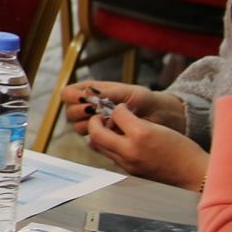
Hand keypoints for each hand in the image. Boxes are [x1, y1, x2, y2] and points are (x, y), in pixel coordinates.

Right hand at [60, 81, 181, 133]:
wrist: (163, 117)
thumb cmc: (146, 100)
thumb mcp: (128, 93)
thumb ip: (108, 93)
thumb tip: (87, 94)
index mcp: (93, 92)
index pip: (68, 94)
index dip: (71, 97)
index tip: (83, 100)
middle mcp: (90, 108)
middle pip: (70, 112)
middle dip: (79, 112)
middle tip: (94, 112)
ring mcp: (96, 123)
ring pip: (77, 127)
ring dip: (88, 125)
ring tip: (105, 121)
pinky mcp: (105, 138)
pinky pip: (92, 140)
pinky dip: (96, 137)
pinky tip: (109, 133)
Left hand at [84, 103, 209, 187]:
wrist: (194, 174)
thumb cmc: (183, 149)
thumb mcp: (159, 128)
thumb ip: (135, 121)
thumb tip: (117, 115)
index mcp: (141, 135)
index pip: (116, 114)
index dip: (118, 107)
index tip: (122, 107)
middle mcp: (130, 151)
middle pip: (96, 133)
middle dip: (95, 121)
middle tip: (102, 117)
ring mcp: (127, 164)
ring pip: (98, 146)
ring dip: (99, 135)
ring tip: (110, 129)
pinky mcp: (129, 172)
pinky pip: (110, 156)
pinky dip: (109, 146)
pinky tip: (120, 141)